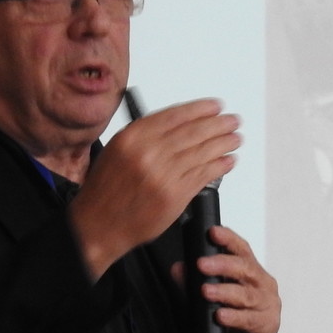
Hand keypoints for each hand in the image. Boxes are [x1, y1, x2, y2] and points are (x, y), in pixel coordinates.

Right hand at [68, 98, 238, 280]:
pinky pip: (204, 175)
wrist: (98, 225)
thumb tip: (178, 123)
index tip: (215, 106)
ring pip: (203, 152)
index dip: (200, 109)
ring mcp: (163, 175)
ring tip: (235, 139)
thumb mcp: (116, 151)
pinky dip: (220, 166)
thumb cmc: (106, 191)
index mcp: (133, 137)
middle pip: (194, 131)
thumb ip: (144, 136)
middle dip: (218, 124)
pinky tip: (227, 161)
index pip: (175, 115)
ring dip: (224, 143)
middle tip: (232, 121)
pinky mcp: (175, 196)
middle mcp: (148, 153)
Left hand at [194, 225, 279, 332]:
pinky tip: (220, 316)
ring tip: (206, 291)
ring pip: (247, 295)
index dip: (228, 239)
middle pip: (246, 269)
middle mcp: (263, 286)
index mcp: (252, 274)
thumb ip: (194, 283)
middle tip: (201, 264)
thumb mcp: (211, 300)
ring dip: (224, 291)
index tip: (212, 232)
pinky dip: (233, 317)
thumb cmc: (232, 324)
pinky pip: (249, 319)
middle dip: (222, 264)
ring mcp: (267, 306)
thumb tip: (178, 268)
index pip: (242, 250)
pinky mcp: (266, 327)